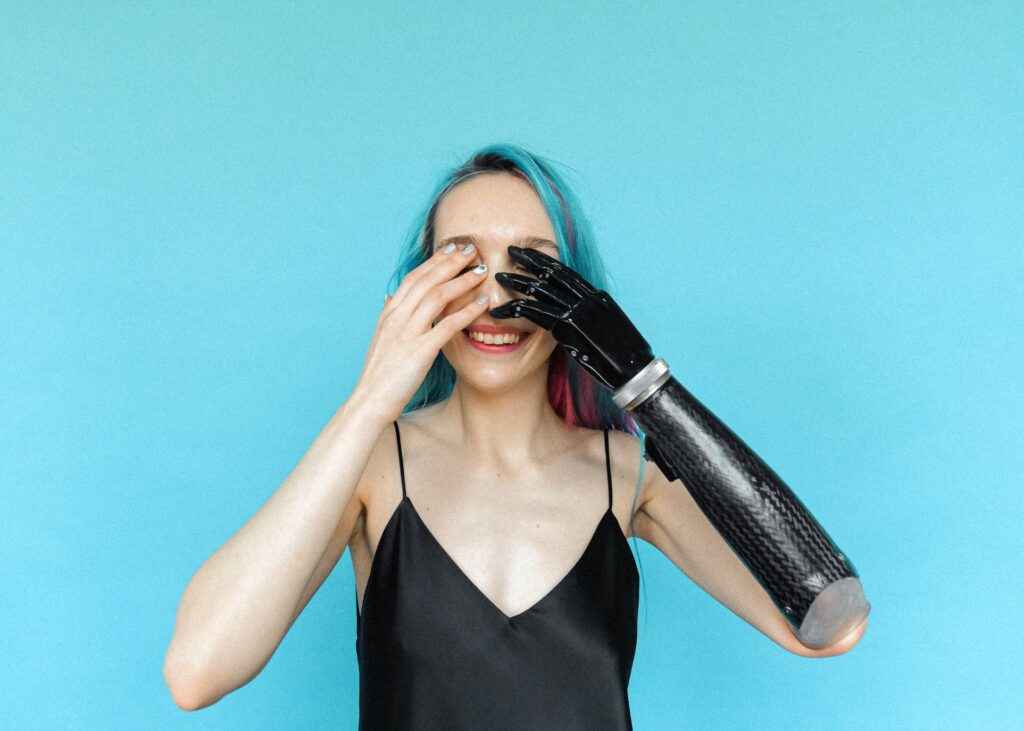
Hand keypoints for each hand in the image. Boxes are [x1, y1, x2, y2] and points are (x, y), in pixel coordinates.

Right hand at [350, 243, 489, 425]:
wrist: (370, 401)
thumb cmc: (378, 374)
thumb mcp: (379, 339)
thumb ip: (387, 316)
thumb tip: (388, 297)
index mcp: (389, 314)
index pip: (413, 278)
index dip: (434, 261)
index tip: (451, 249)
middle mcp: (396, 318)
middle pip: (426, 280)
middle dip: (451, 262)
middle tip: (471, 249)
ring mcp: (407, 333)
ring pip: (437, 297)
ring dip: (461, 281)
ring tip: (481, 272)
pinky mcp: (419, 352)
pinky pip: (446, 325)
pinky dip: (467, 312)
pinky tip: (482, 305)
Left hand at [489, 245, 654, 390]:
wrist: (635, 370)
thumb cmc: (623, 356)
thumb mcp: (607, 329)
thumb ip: (589, 320)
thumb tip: (576, 321)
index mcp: (597, 296)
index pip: (568, 272)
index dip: (547, 261)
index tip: (531, 253)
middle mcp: (588, 298)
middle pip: (553, 272)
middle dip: (530, 260)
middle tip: (511, 250)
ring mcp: (579, 311)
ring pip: (541, 290)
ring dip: (517, 282)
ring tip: (499, 278)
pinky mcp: (569, 327)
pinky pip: (537, 314)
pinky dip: (516, 310)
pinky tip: (501, 311)